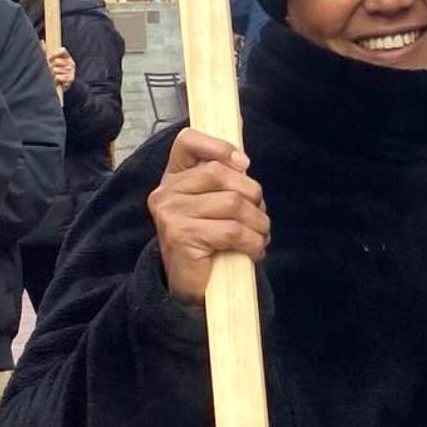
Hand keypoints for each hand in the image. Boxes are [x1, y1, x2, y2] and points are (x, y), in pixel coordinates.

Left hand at [43, 43, 75, 91]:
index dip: (54, 53)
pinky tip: (57, 79)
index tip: (49, 58)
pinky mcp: (71, 78)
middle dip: (52, 65)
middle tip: (52, 68)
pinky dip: (56, 79)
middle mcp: (71, 63)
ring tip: (54, 74)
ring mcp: (72, 71)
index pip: (62, 50)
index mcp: (67, 57)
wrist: (63, 83)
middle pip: (57, 61)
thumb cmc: (56, 70)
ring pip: (57, 70)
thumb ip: (47, 50)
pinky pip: (59, 77)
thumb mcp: (52, 60)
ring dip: (53, 73)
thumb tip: (41, 41)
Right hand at [147, 128, 269, 304]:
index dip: (219, 145)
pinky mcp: (182, 237)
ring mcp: (171, 215)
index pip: (187, 141)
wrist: (190, 285)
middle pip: (221, 173)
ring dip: (258, 223)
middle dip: (253, 195)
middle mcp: (166, 192)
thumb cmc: (210, 239)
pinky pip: (232, 231)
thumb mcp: (216, 203)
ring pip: (233, 203)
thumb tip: (243, 161)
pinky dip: (253, 242)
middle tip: (259, 217)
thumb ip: (226, 179)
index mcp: (174, 177)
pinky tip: (254, 250)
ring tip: (260, 236)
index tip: (244, 163)